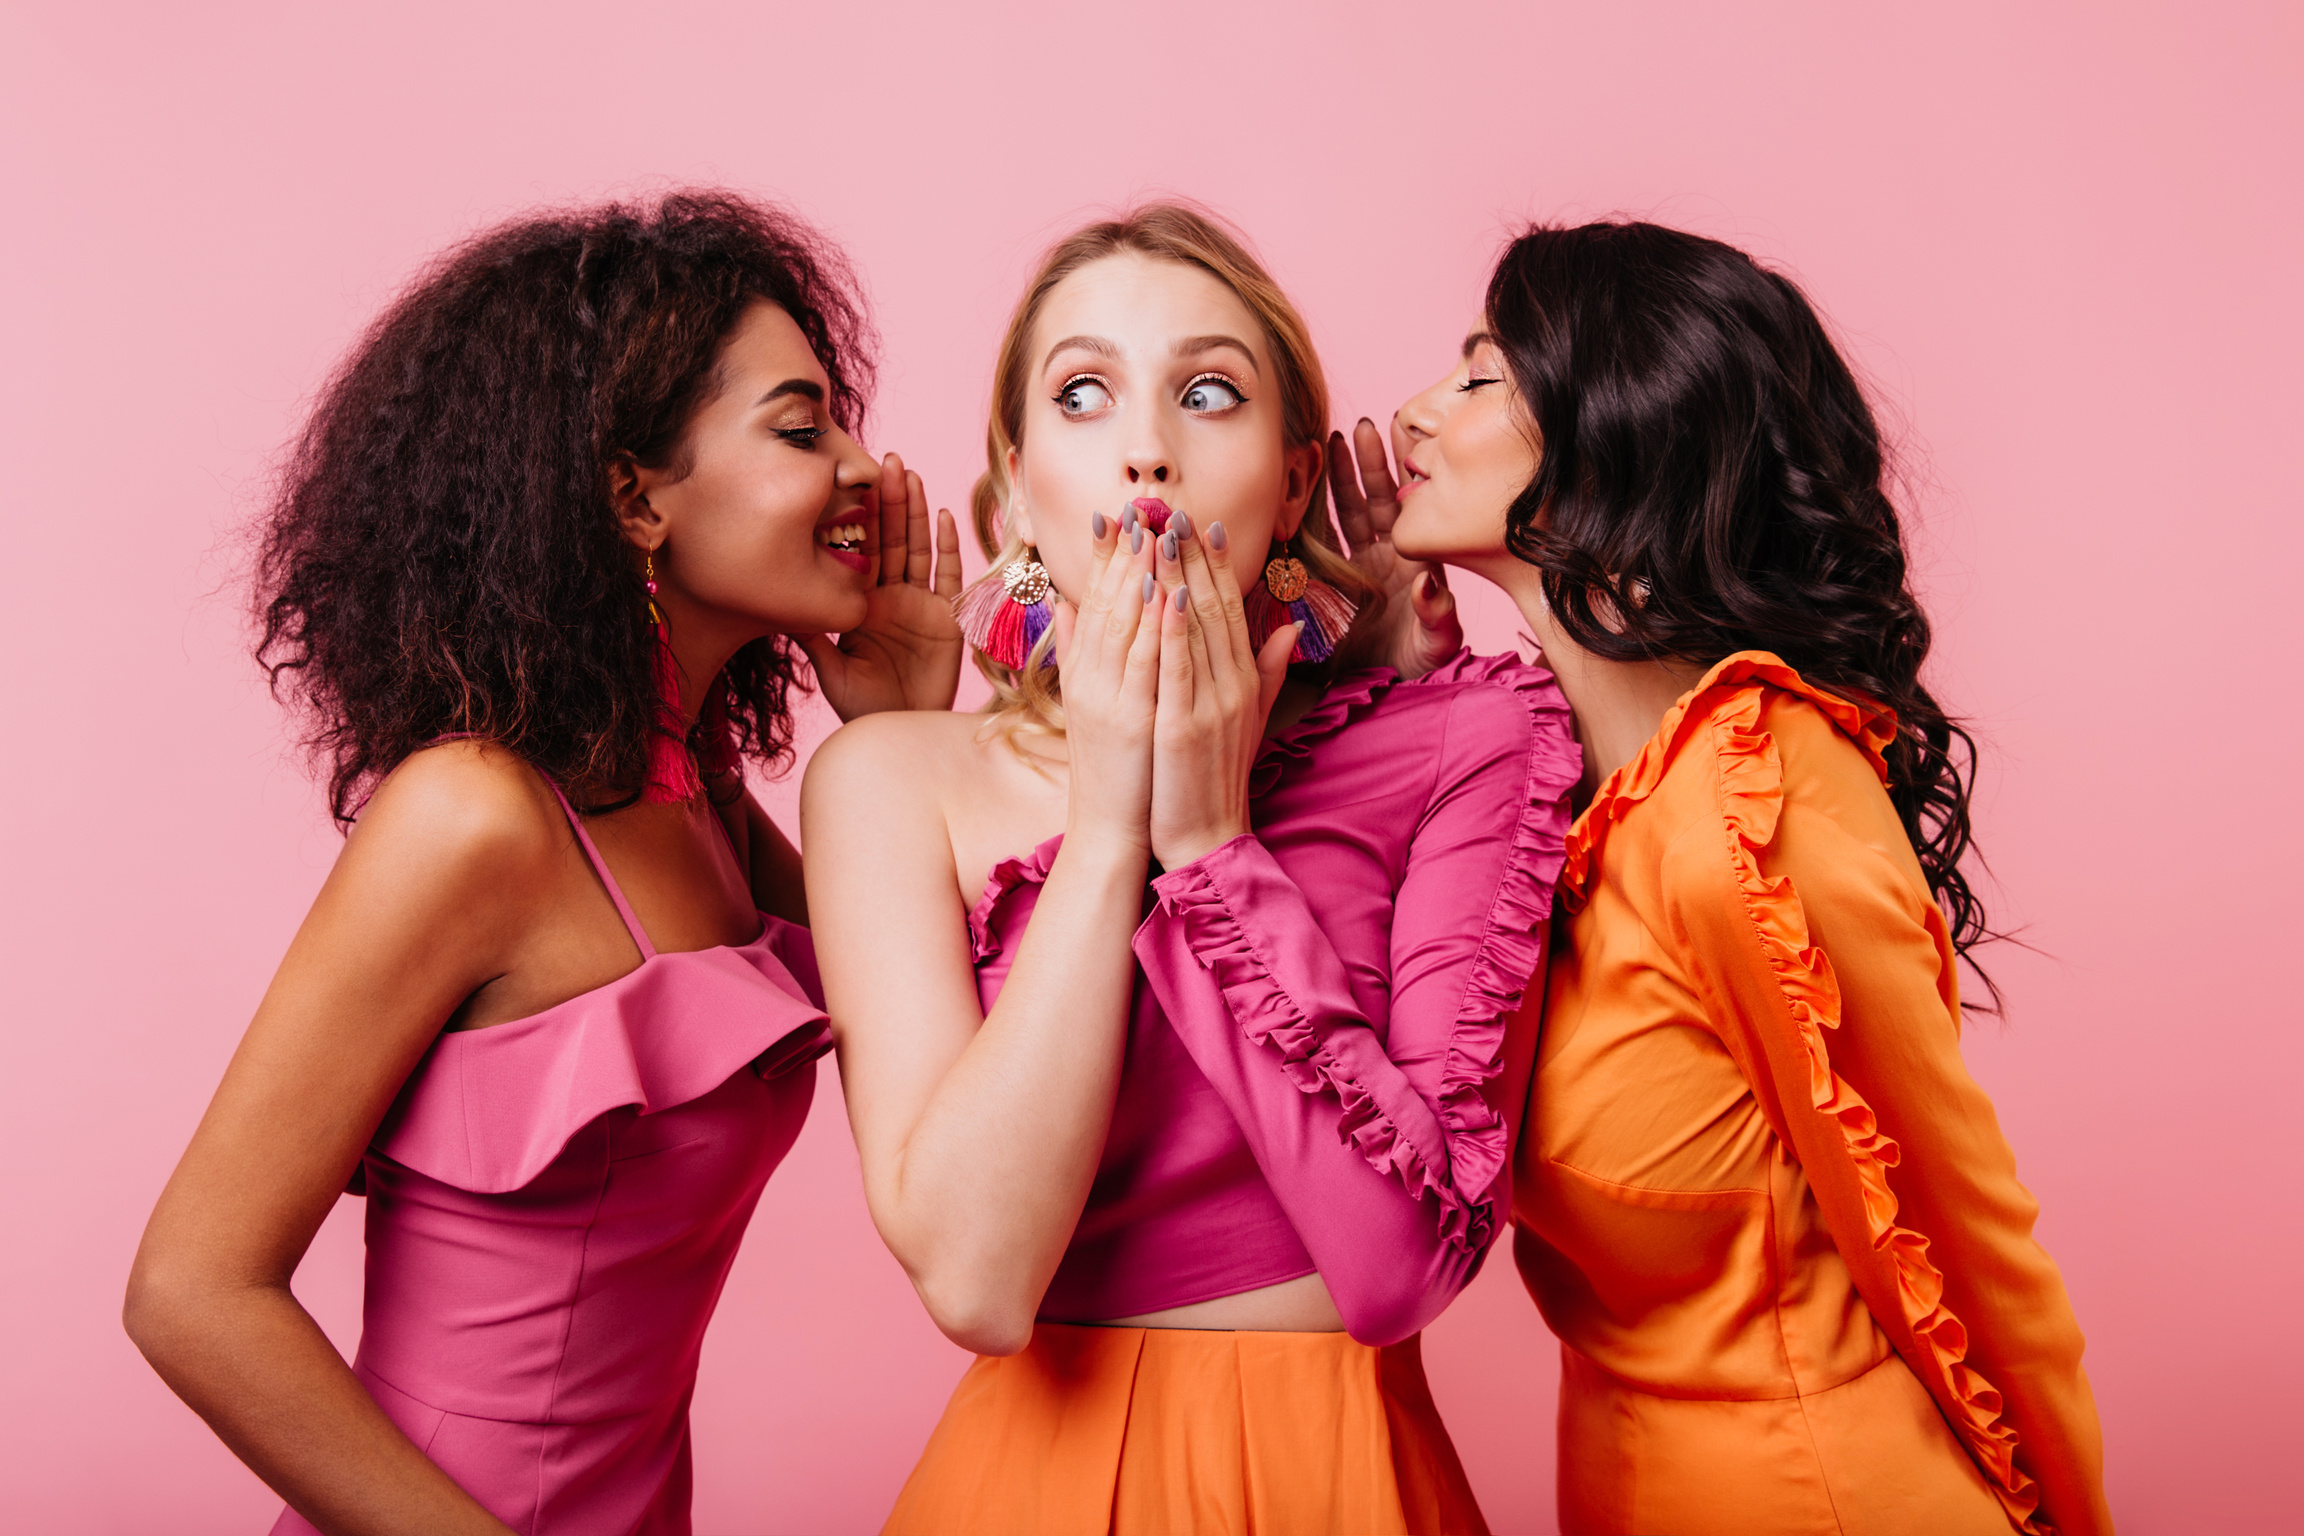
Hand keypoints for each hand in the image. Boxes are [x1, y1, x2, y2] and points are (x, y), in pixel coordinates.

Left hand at [803, 452, 965, 720]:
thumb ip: (812, 637)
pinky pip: (949, 577)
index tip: (856, 480)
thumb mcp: (830, 669)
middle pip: (893, 539)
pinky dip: (947, 548)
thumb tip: (780, 607)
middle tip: (887, 461)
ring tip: (912, 477)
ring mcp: (921, 605)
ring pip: (920, 549)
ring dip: (917, 513)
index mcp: (862, 603)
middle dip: (891, 501)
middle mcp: (892, 597)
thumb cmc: (863, 707)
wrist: (900, 731)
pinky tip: (943, 517)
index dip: (861, 516)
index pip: (863, 550)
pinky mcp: (947, 618)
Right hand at [1048, 506, 1164, 855]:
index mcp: (1083, 672)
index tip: (1114, 515)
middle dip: (1120, 551)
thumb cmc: (1110, 769)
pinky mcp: (1132, 719)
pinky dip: (1151, 623)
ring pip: (1121, 623)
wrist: (1109, 829)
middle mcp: (1089, 678)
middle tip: (1135, 504)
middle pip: (1103, 601)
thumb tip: (1066, 603)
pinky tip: (1164, 589)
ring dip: (1137, 572)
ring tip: (1152, 528)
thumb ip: (1078, 651)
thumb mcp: (1088, 703)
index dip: (1102, 558)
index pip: (1091, 601)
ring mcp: (1108, 697)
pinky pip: (1143, 662)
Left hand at [1146, 509, 1294, 869]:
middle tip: (1178, 509)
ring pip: (1196, 628)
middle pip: (1215, 608)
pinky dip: (1171, 628)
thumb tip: (1289, 628)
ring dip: (1179, 575)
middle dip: (1196, 556)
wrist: (1206, 838)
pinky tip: (1161, 592)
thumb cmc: (1217, 778)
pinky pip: (1177, 668)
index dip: (1219, 565)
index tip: (1205, 523)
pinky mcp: (1183, 727)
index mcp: (1246, 680)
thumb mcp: (1250, 719)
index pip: (1233, 610)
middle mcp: (1234, 685)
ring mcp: (1210, 705)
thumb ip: (1268, 671)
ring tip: (1162, 532)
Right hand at [1329, 420, 1462, 678]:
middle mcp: (1384, 557)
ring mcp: (1356, 567)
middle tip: (1356, 430)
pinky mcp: (1329, 582)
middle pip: (1374, 499)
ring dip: (1336, 479)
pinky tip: (1295, 490)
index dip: (1399, 470)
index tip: (1394, 434)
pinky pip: (1317, 542)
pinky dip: (1306, 516)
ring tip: (1327, 443)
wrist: (1379, 689)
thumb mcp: (1436, 644)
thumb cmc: (1417, 666)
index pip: (1406, 506)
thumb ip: (1438, 616)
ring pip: (1345, 513)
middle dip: (1364, 464)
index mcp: (1413, 560)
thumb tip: (1428, 582)